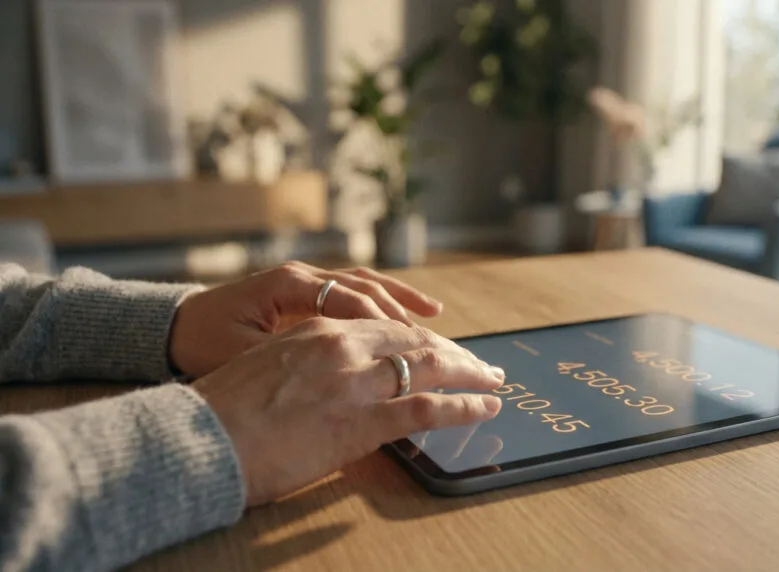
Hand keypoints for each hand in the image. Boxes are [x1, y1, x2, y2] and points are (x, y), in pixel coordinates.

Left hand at [170, 261, 443, 376]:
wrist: (172, 328)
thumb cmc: (201, 345)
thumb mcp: (239, 357)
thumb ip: (287, 362)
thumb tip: (332, 378)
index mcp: (288, 285)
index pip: (349, 299)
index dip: (385, 323)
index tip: (416, 347)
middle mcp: (303, 276)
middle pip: (367, 288)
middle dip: (407, 313)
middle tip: (442, 338)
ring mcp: (308, 281)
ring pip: (367, 285)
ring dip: (403, 301)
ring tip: (438, 318)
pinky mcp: (309, 294)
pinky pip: (356, 294)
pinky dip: (385, 304)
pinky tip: (410, 316)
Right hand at [192, 317, 505, 505]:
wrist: (200, 440)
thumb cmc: (222, 414)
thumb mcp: (267, 371)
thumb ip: (308, 367)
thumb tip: (331, 382)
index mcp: (317, 330)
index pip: (386, 327)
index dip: (421, 339)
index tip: (441, 348)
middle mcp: (343, 345)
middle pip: (416, 342)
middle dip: (454, 352)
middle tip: (480, 363)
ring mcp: (356, 380)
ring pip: (430, 367)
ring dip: (470, 374)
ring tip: (494, 382)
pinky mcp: (364, 420)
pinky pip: (428, 408)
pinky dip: (463, 406)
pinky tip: (484, 407)